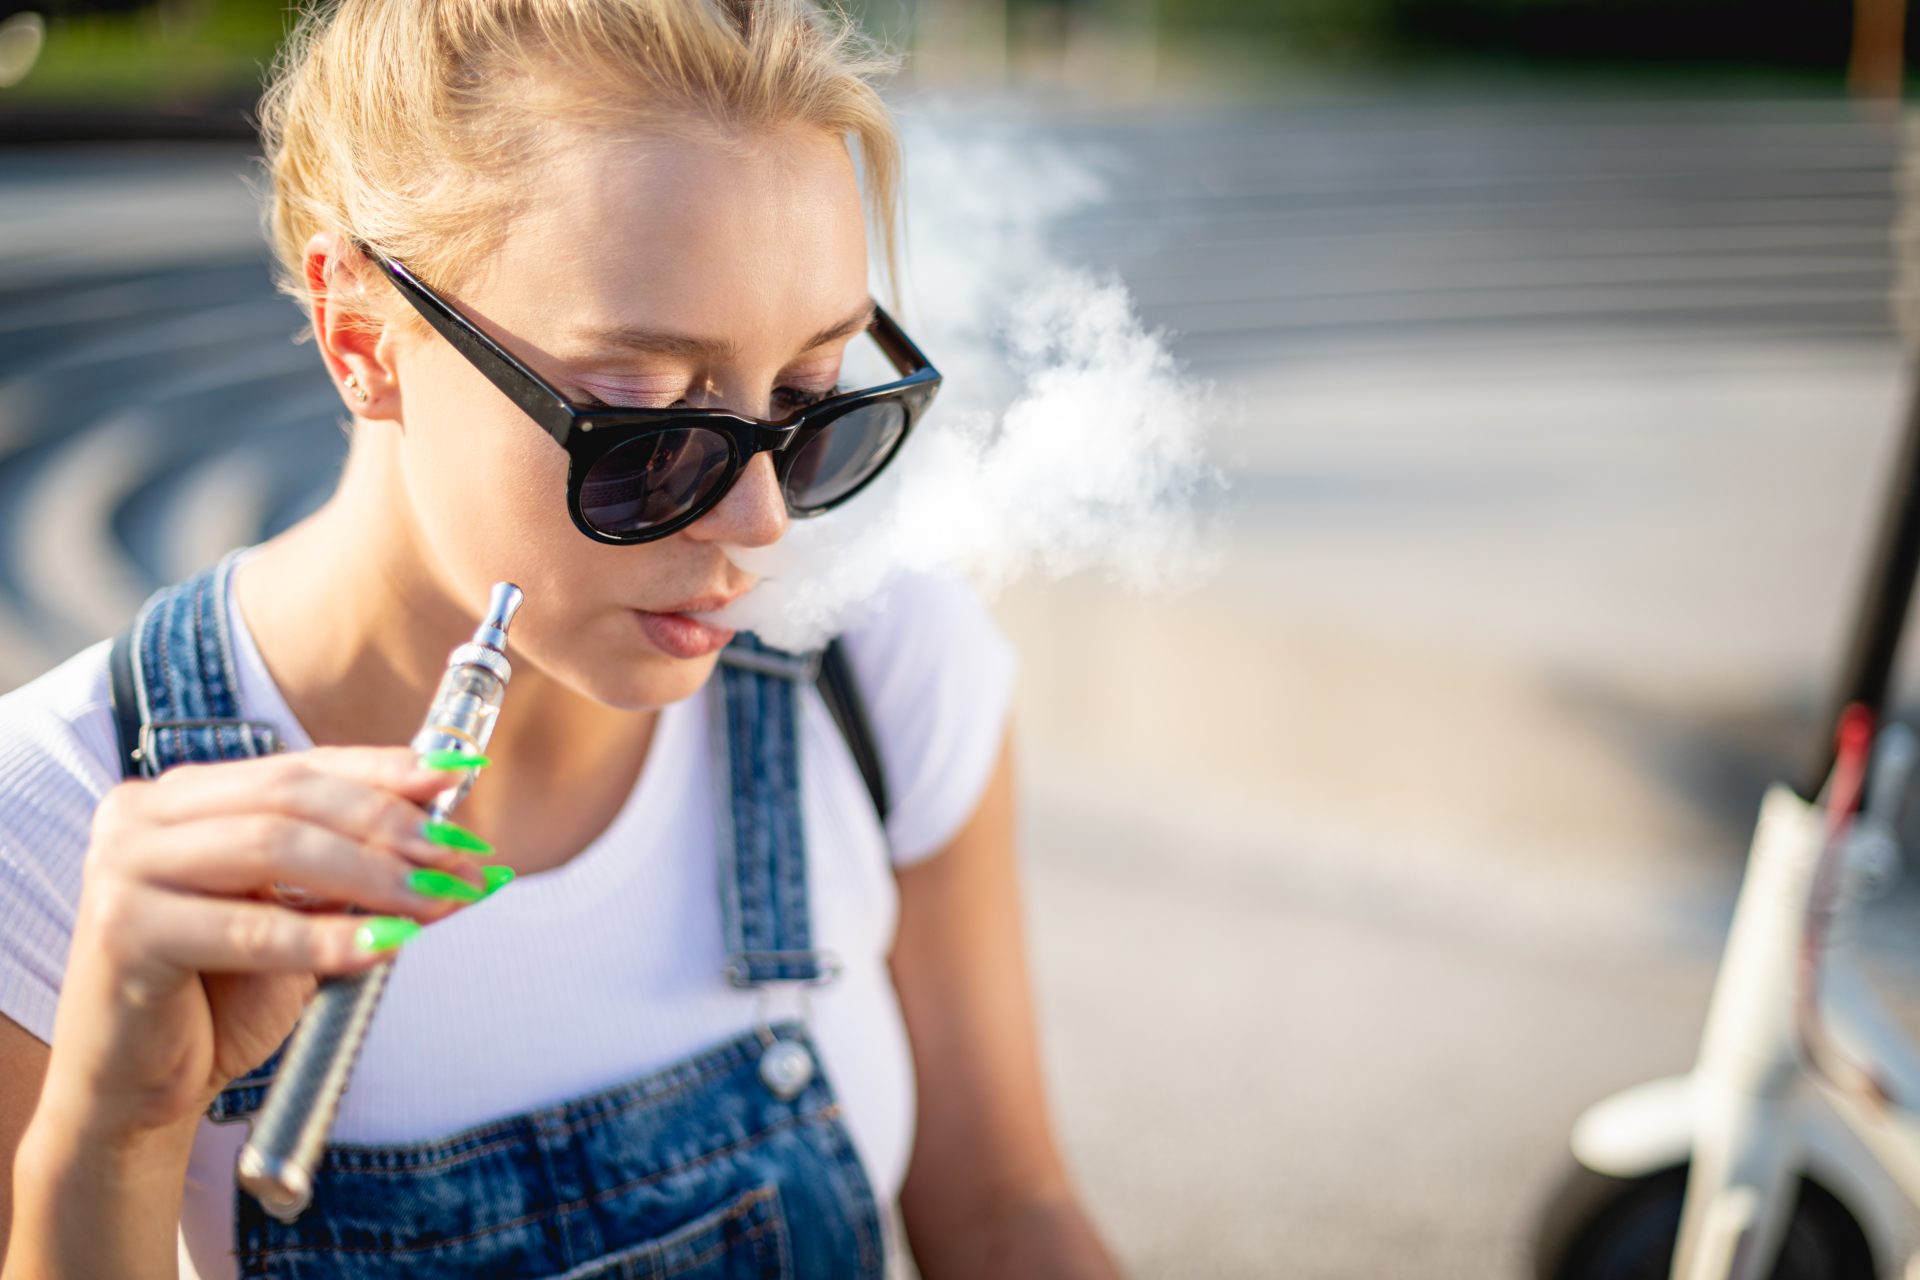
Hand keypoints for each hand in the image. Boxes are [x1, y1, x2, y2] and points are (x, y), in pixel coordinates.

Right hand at [33, 746, 490, 1146]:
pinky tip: (387, 944)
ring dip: (372, 872)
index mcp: (184, 797)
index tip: (460, 778)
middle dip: (391, 824)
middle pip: (292, 796)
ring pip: (273, 846)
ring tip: (439, 900)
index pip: (302, 766)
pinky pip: (249, 928)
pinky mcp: (123, 933)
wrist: (137, 1095)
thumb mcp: (300, 918)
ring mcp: (123, 868)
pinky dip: (326, 938)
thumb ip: (359, 872)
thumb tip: (459, 844)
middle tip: (462, 855)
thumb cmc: (219, 1000)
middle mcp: (143, 816)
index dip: (386, 770)